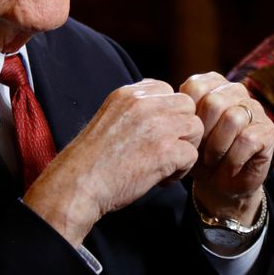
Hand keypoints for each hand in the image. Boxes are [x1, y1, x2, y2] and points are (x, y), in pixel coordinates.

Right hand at [22, 79, 203, 245]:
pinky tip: (162, 178)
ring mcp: (157, 125)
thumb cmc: (92, 159)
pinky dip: (181, 170)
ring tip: (166, 164)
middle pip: (187, 106)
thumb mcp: (110, 117)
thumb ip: (135, 109)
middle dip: (181, 128)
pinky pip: (192, 154)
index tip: (154, 134)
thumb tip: (162, 111)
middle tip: (166, 149)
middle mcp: (144, 103)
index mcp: (129, 94)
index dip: (167, 114)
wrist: (78, 183)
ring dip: (185, 148)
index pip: (167, 90)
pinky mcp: (165, 150)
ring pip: (195, 127)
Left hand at [180, 72, 273, 225]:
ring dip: (217, 147)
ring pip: (233, 119)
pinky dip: (233, 158)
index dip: (188, 115)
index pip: (195, 86)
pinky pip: (248, 139)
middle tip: (199, 150)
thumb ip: (179, 116)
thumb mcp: (184, 134)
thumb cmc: (198, 154)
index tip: (186, 135)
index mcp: (212, 84)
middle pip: (214, 102)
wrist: (221, 183)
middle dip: (202, 132)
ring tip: (212, 160)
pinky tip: (228, 167)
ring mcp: (255, 108)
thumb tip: (172, 110)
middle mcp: (235, 90)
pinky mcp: (268, 129)